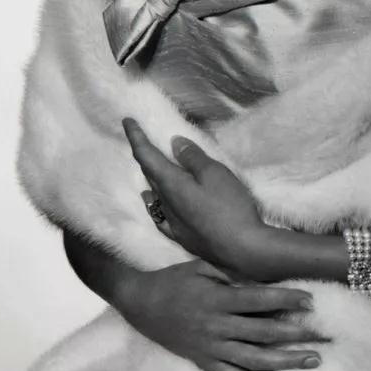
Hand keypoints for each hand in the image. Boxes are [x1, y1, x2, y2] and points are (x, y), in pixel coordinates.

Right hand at [120, 258, 326, 370]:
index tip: (310, 300)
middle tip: (323, 334)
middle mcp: (217, 326)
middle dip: (297, 333)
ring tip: (312, 359)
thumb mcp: (200, 266)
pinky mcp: (205, 362)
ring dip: (286, 361)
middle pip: (263, 333)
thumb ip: (229, 275)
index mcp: (217, 298)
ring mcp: (211, 348)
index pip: (259, 300)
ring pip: (254, 359)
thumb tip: (258, 282)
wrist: (141, 304)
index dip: (286, 300)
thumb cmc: (174, 279)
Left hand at [123, 117, 267, 276]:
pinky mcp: (182, 237)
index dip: (136, 137)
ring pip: (153, 194)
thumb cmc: (230, 207)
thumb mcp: (215, 173)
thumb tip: (173, 143)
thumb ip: (192, 157)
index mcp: (171, 184)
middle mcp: (166, 203)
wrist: (243, 250)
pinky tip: (151, 203)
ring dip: (149, 177)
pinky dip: (152, 204)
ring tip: (148, 166)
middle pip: (149, 174)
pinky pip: (159, 216)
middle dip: (143, 154)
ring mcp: (173, 222)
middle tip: (140, 138)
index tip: (127, 120)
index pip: (146, 156)